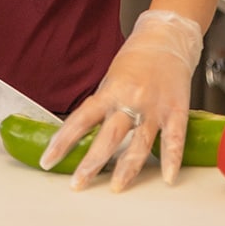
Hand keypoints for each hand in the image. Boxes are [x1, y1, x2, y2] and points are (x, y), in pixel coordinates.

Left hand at [38, 9, 203, 191]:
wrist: (167, 37)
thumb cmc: (137, 58)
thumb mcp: (111, 78)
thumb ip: (103, 106)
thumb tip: (85, 133)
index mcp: (110, 91)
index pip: (81, 119)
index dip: (63, 142)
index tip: (48, 161)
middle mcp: (131, 100)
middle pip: (108, 136)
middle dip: (91, 163)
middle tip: (78, 184)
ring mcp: (154, 107)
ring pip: (139, 143)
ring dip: (126, 168)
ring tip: (115, 187)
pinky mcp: (176, 111)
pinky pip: (174, 139)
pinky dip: (171, 159)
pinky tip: (167, 177)